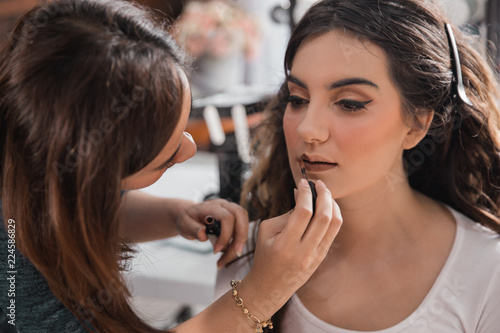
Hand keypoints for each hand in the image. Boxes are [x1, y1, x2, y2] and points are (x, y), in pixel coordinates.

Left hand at [175, 199, 248, 267]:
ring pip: (244, 222)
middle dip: (241, 236)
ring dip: (241, 241)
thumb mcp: (184, 225)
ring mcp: (230, 209)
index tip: (216, 250)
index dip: (225, 235)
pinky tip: (228, 253)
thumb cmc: (186, 219)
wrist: (187, 214)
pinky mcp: (233, 217)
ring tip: (229, 256)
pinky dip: (238, 242)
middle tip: (236, 253)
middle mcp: (224, 205)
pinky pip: (241, 228)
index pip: (226, 217)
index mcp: (211, 206)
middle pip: (241, 215)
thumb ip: (193, 229)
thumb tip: (203, 235)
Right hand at [238, 179, 341, 318]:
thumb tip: (303, 196)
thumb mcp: (267, 231)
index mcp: (285, 244)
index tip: (304, 182)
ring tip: (325, 192)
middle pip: (324, 216)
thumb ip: (287, 213)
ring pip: (334, 224)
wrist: (269, 286)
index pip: (304, 212)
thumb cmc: (264, 254)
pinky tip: (326, 206)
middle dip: (324, 194)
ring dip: (332, 203)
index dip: (306, 193)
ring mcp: (315, 256)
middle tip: (319, 183)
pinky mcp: (321, 257)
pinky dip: (333, 215)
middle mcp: (304, 252)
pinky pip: (333, 232)